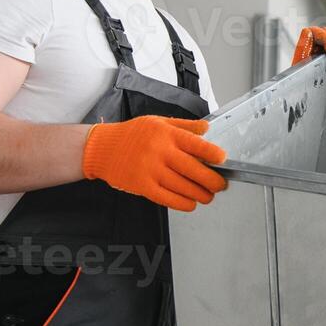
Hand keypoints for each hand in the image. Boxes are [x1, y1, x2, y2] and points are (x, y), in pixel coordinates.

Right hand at [81, 115, 226, 211]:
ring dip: (200, 195)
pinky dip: (183, 203)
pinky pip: (167, 198)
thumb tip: (207, 128)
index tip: (223, 160)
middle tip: (220, 185)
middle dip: (212, 181)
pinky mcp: (142, 186)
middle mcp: (160, 152)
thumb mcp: (158, 121)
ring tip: (208, 196)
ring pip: (183, 187)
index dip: (213, 154)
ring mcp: (150, 170)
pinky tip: (191, 203)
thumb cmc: (132, 134)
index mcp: (167, 134)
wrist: (102, 148)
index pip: (196, 144)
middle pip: (194, 169)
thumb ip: (185, 125)